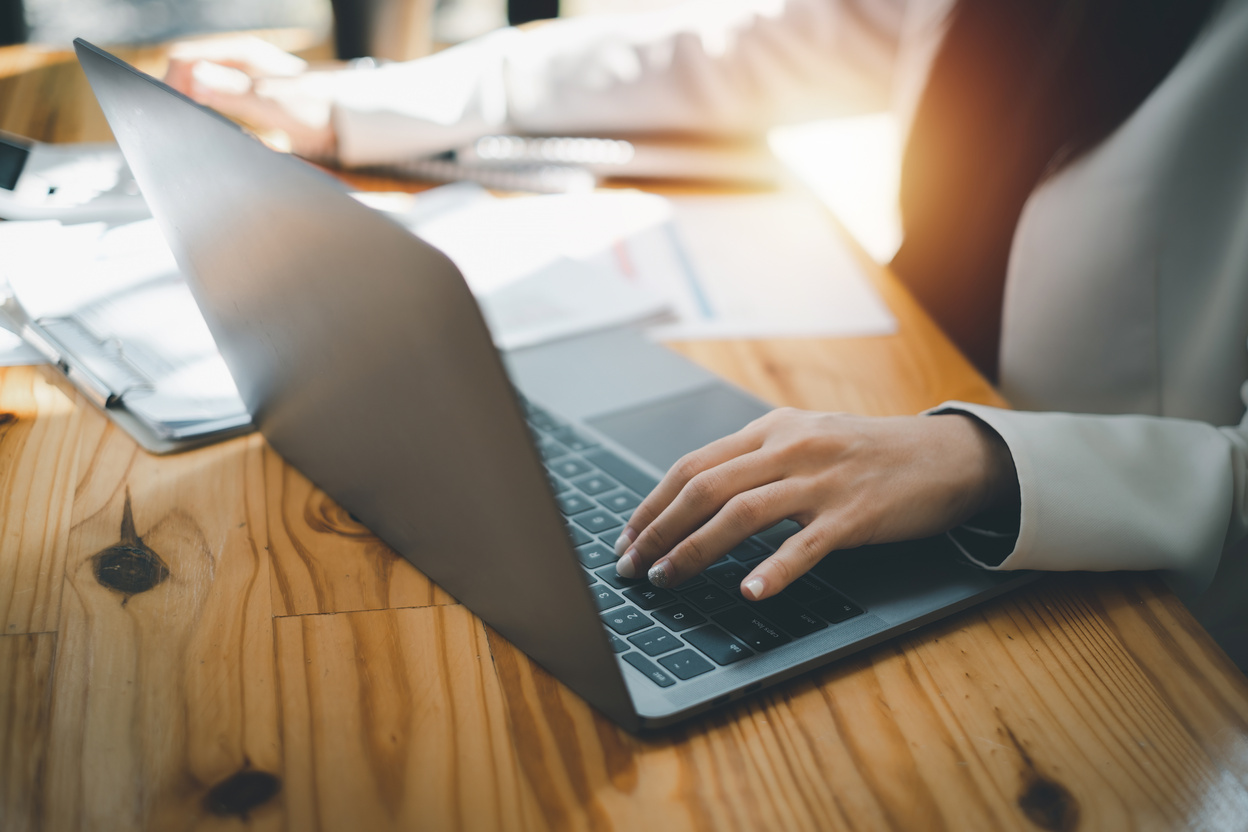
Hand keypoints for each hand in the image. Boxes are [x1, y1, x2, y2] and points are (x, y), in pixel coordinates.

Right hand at [164, 36, 338, 161]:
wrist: (343, 122)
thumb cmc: (312, 111)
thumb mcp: (268, 103)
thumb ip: (231, 91)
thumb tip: (194, 76)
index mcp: (240, 53)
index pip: (183, 57)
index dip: (170, 83)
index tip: (172, 111)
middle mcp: (238, 59)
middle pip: (187, 67)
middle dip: (177, 92)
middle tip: (178, 123)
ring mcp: (242, 74)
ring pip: (198, 81)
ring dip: (190, 101)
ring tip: (189, 124)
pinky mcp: (247, 91)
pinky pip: (214, 94)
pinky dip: (205, 107)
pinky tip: (208, 124)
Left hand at [612, 408, 1017, 599]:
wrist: (944, 456)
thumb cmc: (867, 455)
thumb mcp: (805, 439)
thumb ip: (756, 460)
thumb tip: (694, 497)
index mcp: (770, 430)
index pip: (692, 466)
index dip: (652, 505)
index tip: (627, 538)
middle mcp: (789, 448)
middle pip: (704, 487)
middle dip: (659, 531)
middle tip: (633, 568)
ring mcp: (821, 480)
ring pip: (741, 513)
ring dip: (695, 549)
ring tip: (667, 580)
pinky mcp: (853, 514)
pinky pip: (805, 545)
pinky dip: (773, 569)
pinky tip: (749, 591)